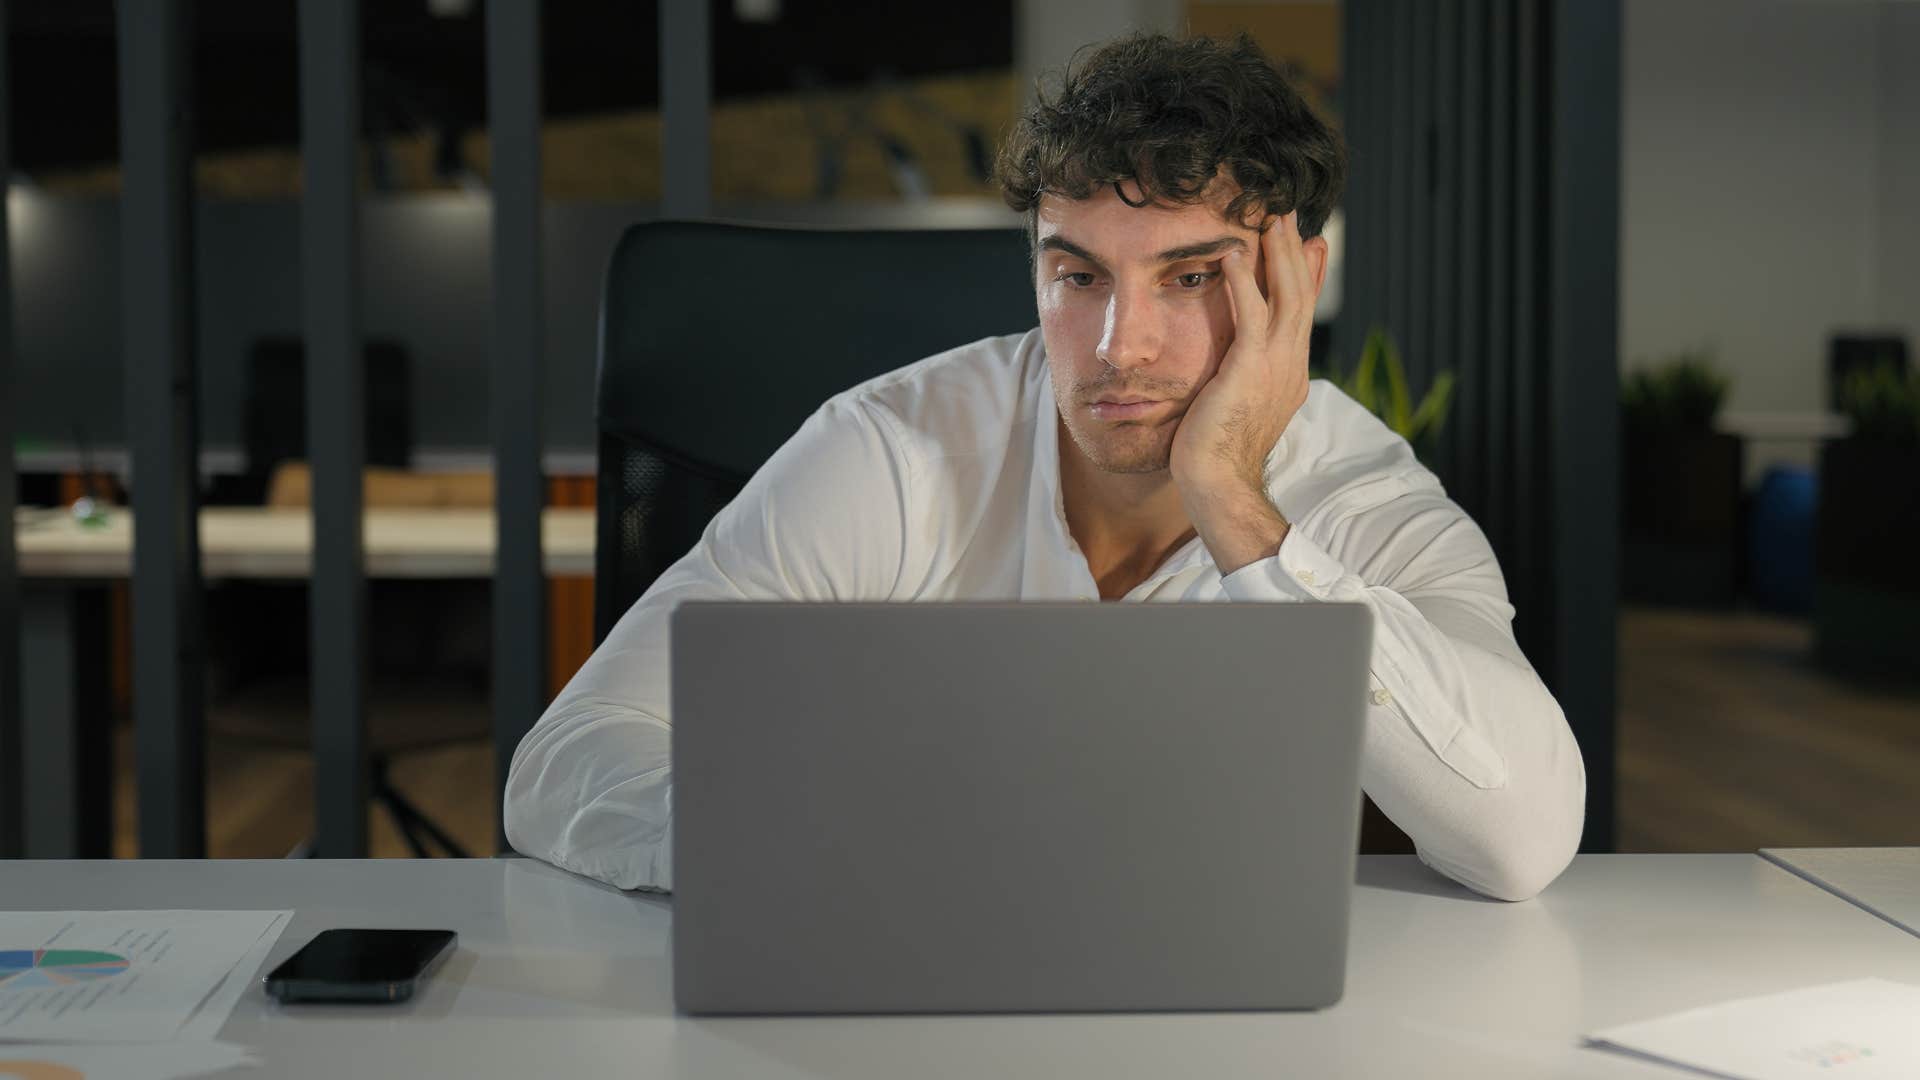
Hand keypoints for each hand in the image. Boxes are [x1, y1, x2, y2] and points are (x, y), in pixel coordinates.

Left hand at [1169, 210, 1324, 571]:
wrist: (1218, 485)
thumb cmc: (1217, 452)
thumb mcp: (1240, 404)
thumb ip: (1247, 375)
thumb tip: (1245, 359)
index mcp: (1292, 374)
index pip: (1304, 313)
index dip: (1309, 274)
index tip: (1310, 242)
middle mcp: (1292, 366)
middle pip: (1303, 295)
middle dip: (1297, 252)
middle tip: (1289, 213)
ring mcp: (1276, 367)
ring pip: (1287, 297)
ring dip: (1278, 254)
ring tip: (1269, 218)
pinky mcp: (1249, 370)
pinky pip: (1251, 315)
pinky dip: (1244, 282)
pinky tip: (1232, 254)